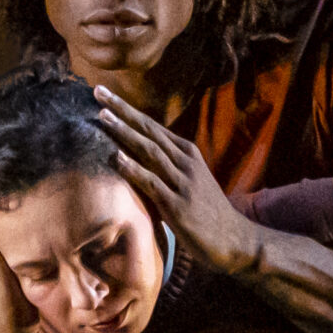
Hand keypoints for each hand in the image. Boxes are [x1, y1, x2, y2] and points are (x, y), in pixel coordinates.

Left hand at [91, 86, 261, 273]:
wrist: (233, 240)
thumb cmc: (208, 213)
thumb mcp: (191, 181)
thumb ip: (170, 167)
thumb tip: (140, 158)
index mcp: (188, 153)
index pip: (153, 126)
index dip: (128, 109)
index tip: (106, 95)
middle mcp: (186, 162)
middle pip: (149, 130)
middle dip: (122, 110)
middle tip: (98, 92)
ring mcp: (183, 182)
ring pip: (149, 150)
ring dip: (124, 132)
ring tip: (102, 117)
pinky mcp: (178, 205)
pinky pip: (152, 182)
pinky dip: (133, 168)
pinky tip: (116, 157)